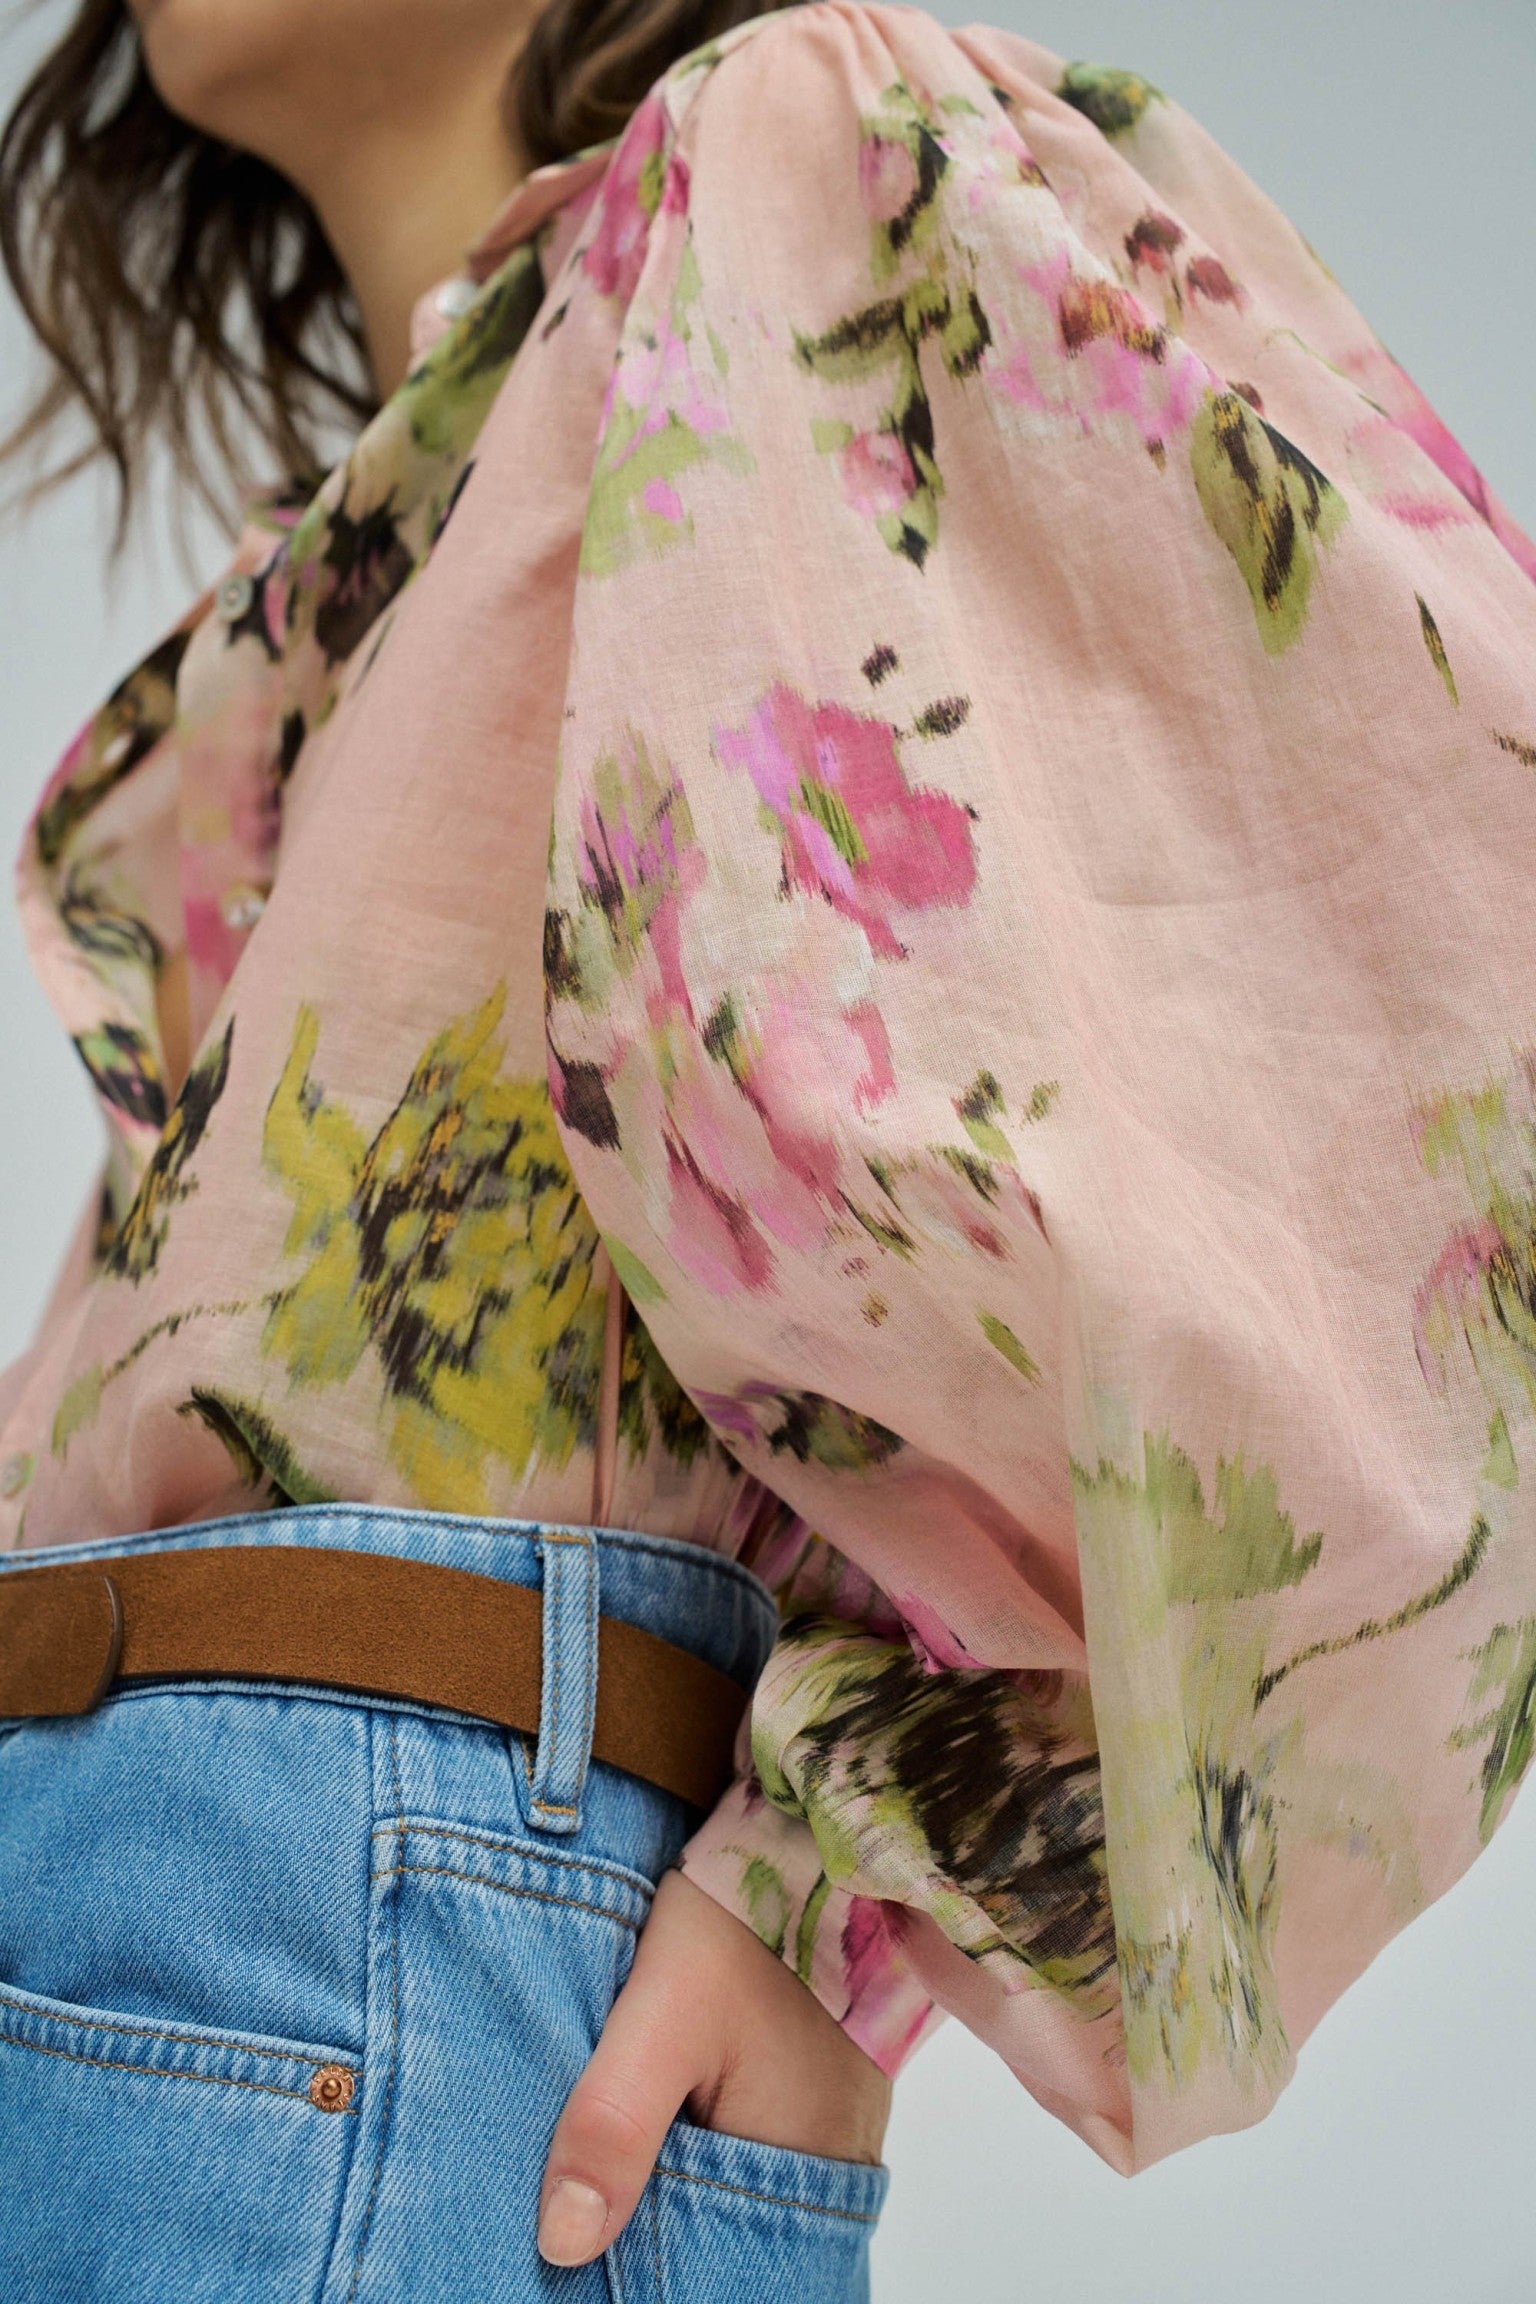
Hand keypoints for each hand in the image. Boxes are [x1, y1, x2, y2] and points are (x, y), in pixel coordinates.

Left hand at [536, 1864, 892, 2265]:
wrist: (800, 1839)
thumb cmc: (740, 1917)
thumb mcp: (663, 2011)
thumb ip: (614, 2122)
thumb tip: (563, 2244)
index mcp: (803, 2162)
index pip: (717, 2264)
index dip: (642, 2254)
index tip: (577, 2244)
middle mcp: (836, 2164)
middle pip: (729, 2229)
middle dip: (658, 2219)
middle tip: (582, 2192)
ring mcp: (837, 2130)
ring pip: (741, 2189)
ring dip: (680, 2180)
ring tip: (618, 2153)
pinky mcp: (821, 2095)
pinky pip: (758, 2149)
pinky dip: (708, 2145)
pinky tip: (661, 2119)